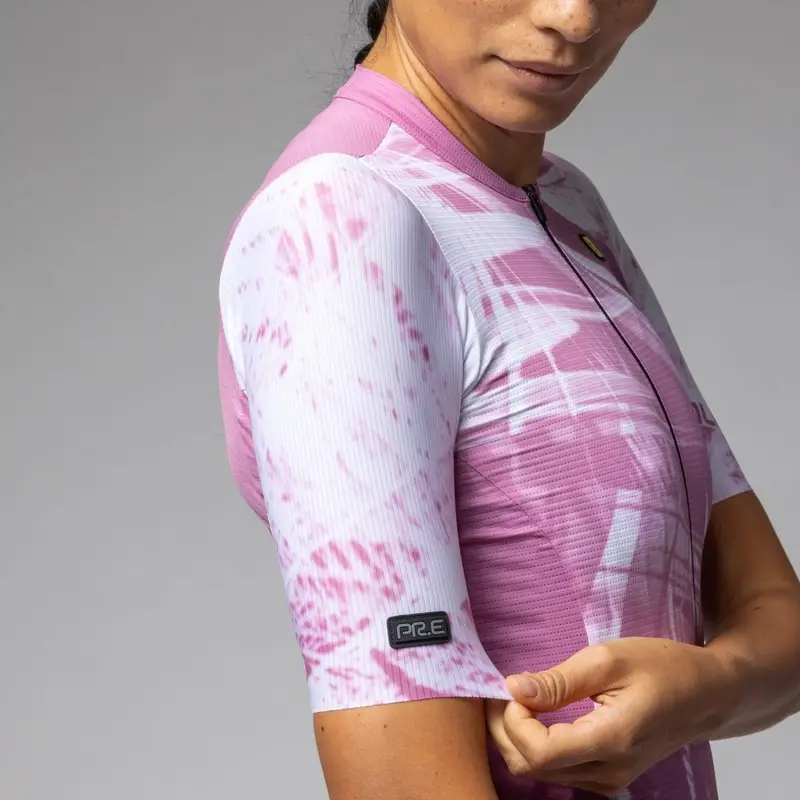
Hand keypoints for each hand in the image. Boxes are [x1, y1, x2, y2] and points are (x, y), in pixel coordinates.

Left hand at [486, 638, 731, 797]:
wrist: (708, 693)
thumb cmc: (662, 667)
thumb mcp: (608, 660)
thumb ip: (558, 680)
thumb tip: (513, 688)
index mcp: (611, 740)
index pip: (539, 752)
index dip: (513, 722)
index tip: (512, 689)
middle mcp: (609, 772)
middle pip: (532, 768)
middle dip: (505, 729)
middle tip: (501, 691)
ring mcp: (610, 780)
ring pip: (541, 773)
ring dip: (517, 738)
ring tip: (516, 698)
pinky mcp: (608, 776)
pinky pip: (558, 770)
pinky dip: (536, 745)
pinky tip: (536, 715)